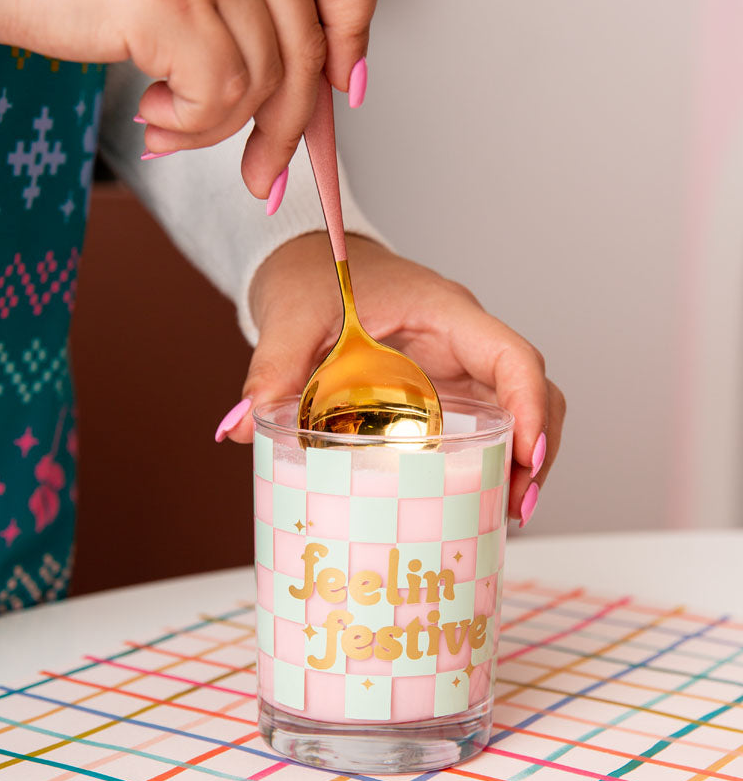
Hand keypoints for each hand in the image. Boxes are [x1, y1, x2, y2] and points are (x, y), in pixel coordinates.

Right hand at [0, 0, 381, 196]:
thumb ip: (253, 6)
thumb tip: (317, 93)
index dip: (352, 38)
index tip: (337, 89)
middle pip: (305, 52)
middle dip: (285, 132)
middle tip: (261, 175)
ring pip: (260, 86)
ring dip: (215, 128)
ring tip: (168, 119)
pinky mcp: (172, 1)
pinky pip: (218, 100)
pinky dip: (189, 126)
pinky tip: (152, 111)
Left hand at [226, 233, 564, 522]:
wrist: (308, 265)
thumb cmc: (310, 278)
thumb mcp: (290, 317)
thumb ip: (271, 366)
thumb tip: (242, 425)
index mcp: (444, 312)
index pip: (512, 355)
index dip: (530, 406)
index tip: (526, 458)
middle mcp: (464, 340)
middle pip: (533, 390)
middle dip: (537, 448)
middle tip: (519, 505)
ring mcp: (459, 367)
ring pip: (519, 411)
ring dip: (523, 461)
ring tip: (509, 515)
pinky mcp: (446, 391)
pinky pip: (488, 425)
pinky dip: (494, 462)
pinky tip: (481, 502)